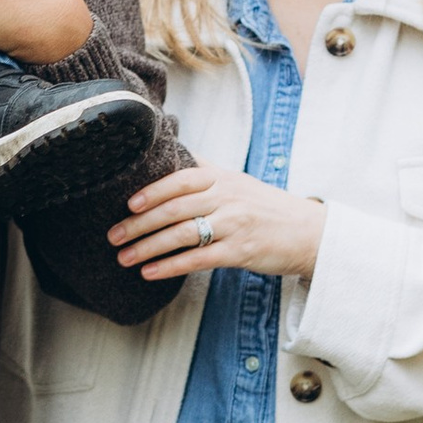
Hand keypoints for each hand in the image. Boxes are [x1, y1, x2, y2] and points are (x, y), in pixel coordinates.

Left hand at [109, 160, 324, 283]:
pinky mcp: (240, 252)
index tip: (126, 203)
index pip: (180, 179)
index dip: (151, 190)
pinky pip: (199, 259)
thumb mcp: (237, 181)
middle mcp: (227, 198)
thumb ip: (204, 170)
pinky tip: (150, 273)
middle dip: (139, 223)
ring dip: (148, 247)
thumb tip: (170, 149)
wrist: (309, 232)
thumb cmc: (266, 207)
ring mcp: (234, 225)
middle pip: (174, 208)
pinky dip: (171, 266)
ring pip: (182, 234)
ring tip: (124, 258)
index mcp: (222, 178)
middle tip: (113, 235)